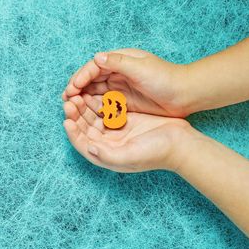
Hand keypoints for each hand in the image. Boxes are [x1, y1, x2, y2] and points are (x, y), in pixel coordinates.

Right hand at [62, 49, 190, 116]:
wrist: (186, 95)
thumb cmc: (166, 78)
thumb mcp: (141, 68)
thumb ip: (118, 62)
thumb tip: (97, 57)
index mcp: (120, 60)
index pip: (94, 67)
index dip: (81, 76)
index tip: (72, 88)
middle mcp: (117, 72)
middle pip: (90, 80)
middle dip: (77, 89)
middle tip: (66, 100)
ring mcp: (120, 88)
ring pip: (95, 93)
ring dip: (83, 99)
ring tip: (73, 108)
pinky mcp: (124, 102)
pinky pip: (104, 104)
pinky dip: (94, 108)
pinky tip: (88, 114)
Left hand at [62, 95, 191, 172]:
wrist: (181, 143)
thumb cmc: (157, 153)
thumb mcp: (130, 156)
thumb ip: (108, 155)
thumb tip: (90, 148)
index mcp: (106, 154)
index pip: (82, 144)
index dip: (73, 133)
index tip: (67, 120)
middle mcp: (107, 143)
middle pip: (85, 128)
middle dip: (75, 115)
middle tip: (70, 102)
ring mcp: (116, 130)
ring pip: (93, 116)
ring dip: (84, 107)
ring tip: (78, 95)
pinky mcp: (124, 118)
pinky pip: (105, 108)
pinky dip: (98, 101)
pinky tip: (93, 91)